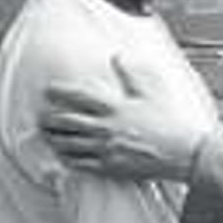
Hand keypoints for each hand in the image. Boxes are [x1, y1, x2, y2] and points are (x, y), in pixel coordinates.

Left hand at [39, 55, 206, 181]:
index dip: (59, 91)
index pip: (79, 96)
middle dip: (49, 118)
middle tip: (41, 116)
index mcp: (115, 106)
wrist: (181, 151)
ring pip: (69, 144)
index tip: (48, 90)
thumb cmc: (168, 121)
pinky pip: (80, 164)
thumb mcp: (151, 91)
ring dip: (54, 139)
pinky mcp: (109, 167)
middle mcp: (106, 127)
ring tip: (47, 135)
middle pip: (66, 122)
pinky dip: (68, 159)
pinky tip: (63, 156)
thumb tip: (118, 56)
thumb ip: (131, 72)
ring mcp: (106, 148)